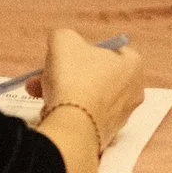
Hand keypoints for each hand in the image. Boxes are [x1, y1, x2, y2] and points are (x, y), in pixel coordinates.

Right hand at [31, 27, 143, 146]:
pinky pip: (83, 117)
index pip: (106, 51)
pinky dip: (67, 113)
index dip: (81, 52)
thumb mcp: (63, 41)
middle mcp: (133, 91)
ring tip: (38, 93)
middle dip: (63, 75)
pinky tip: (50, 111)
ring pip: (85, 97)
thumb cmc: (74, 78)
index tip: (64, 57)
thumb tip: (62, 43)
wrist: (73, 127)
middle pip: (93, 76)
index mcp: (133, 64)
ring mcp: (121, 116)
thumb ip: (63, 36)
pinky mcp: (106, 135)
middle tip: (42, 75)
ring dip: (60, 93)